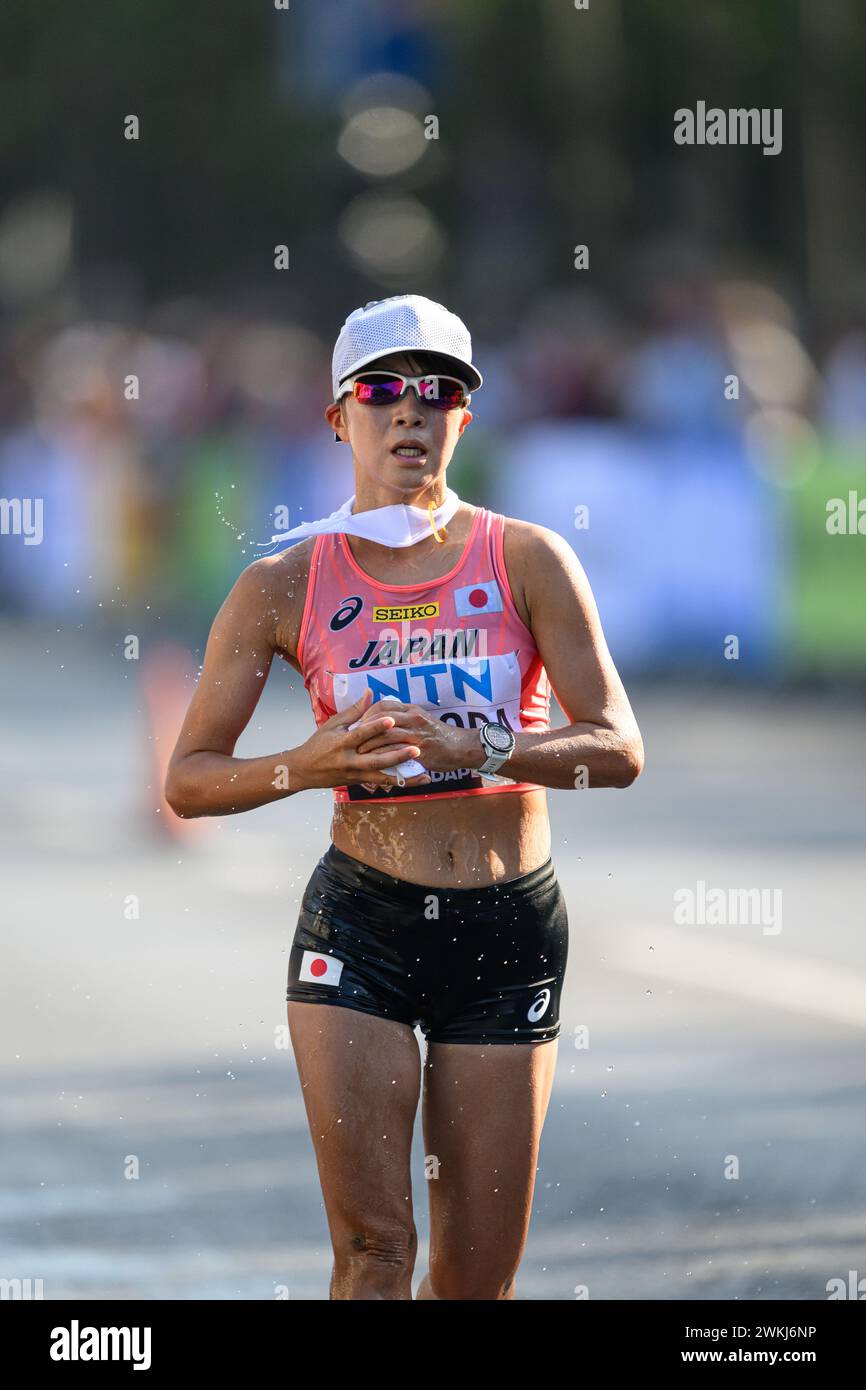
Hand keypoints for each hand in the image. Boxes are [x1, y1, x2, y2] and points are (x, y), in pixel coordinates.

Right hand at [294, 689, 431, 790]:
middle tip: (417, 748)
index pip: (361, 734)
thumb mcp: (332, 725)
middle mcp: (350, 761)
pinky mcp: (360, 782)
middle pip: (376, 760)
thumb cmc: (318, 744)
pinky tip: (416, 780)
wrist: (303, 771)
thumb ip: (354, 710)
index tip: (392, 719)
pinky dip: (400, 782)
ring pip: (383, 778)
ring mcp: (355, 774)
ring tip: (424, 773)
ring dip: (405, 776)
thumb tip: (370, 691)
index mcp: (341, 743)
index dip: (376, 727)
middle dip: (397, 756)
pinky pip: (382, 783)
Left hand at [353, 699, 480, 773]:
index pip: (383, 705)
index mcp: (411, 709)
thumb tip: (384, 719)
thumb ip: (404, 718)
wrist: (461, 747)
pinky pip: (396, 752)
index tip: (358, 723)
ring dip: (370, 743)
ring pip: (386, 735)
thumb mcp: (421, 719)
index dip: (368, 713)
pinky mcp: (419, 750)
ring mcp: (416, 734)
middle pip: (381, 718)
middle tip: (353, 738)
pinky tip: (373, 762)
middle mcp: (413, 718)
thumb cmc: (440, 735)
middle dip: (364, 728)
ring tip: (358, 751)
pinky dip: (383, 756)